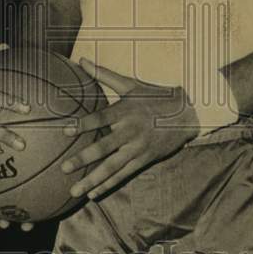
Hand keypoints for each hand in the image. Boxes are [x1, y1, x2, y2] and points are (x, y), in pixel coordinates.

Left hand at [61, 58, 198, 199]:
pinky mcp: (144, 159)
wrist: (187, 114)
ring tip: (75, 191)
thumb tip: (81, 60)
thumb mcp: (130, 84)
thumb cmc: (155, 96)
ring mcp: (137, 148)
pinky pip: (124, 174)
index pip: (100, 118)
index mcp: (124, 111)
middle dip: (83, 159)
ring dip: (93, 180)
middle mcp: (130, 131)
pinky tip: (94, 194)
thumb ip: (104, 75)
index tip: (66, 130)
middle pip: (104, 147)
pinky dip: (109, 184)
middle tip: (64, 168)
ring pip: (112, 167)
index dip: (84, 124)